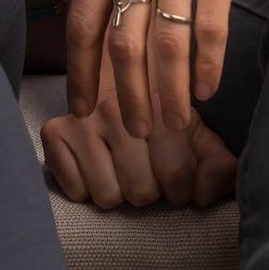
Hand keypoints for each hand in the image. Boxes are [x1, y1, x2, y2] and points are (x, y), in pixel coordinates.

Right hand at [42, 88, 237, 210]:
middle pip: (142, 191)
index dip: (182, 191)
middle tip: (147, 172)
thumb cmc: (158, 113)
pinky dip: (85, 188)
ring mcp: (81, 120)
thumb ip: (215, 163)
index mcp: (156, 103)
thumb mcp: (194, 132)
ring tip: (121, 169)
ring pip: (108, 196)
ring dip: (118, 192)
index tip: (178, 181)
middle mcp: (114, 107)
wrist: (109, 73)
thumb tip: (208, 195)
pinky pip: (76, 191)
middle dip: (150, 191)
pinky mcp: (53, 132)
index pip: (177, 175)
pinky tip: (94, 166)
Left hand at [65, 0, 268, 136]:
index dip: (80, 73)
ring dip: (167, 93)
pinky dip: (206, 65)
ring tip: (171, 123)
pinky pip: (209, 24)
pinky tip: (205, 88)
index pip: (82, 21)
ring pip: (166, 44)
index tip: (82, 111)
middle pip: (123, 44)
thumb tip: (101, 2)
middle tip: (135, 132)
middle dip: (125, 97)